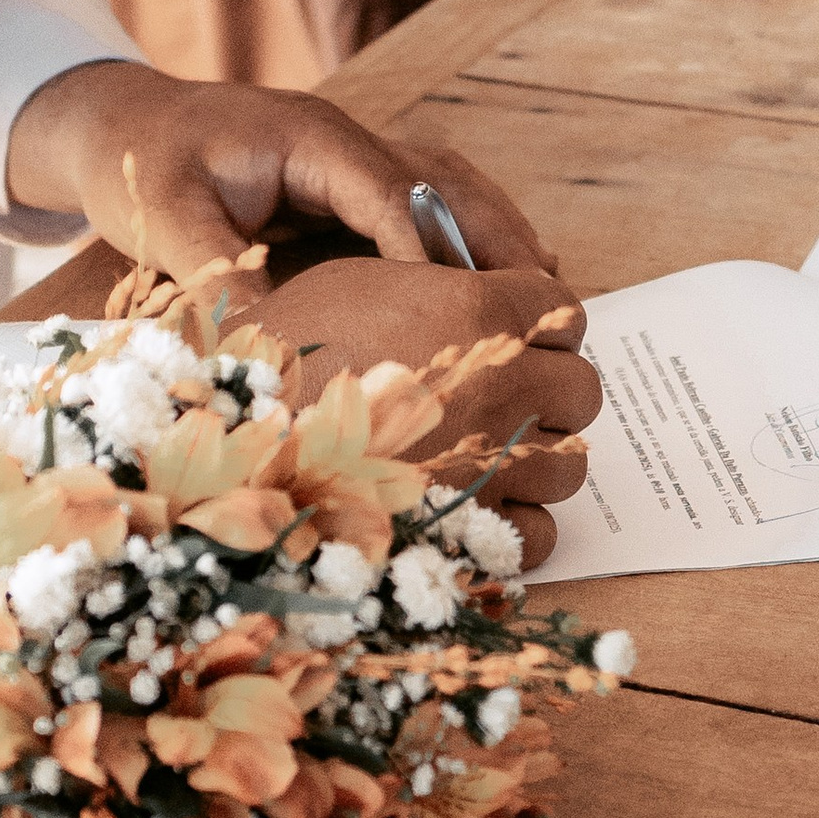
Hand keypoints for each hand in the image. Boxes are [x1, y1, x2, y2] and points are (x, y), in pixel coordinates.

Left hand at [6, 62, 553, 280]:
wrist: (121, 123)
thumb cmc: (140, 163)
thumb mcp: (163, 217)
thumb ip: (213, 273)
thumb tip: (261, 340)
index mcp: (313, 139)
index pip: (396, 196)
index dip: (437, 255)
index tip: (475, 310)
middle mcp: (348, 139)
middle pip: (447, 184)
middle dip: (500, 241)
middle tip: (550, 305)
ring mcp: (354, 154)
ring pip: (451, 187)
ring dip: (498, 235)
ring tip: (546, 295)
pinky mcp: (350, 177)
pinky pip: (428, 200)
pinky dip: (469, 234)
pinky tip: (495, 281)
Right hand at [269, 256, 598, 570]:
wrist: (237, 447)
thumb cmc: (282, 359)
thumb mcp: (351, 284)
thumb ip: (430, 287)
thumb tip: (467, 296)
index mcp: (477, 309)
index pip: (563, 311)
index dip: (541, 327)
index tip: (513, 341)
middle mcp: (502, 383)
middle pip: (581, 390)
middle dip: (546, 396)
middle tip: (500, 402)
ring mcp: (496, 460)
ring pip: (569, 465)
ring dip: (532, 462)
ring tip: (480, 458)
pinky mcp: (477, 528)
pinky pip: (541, 533)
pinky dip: (516, 526)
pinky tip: (476, 509)